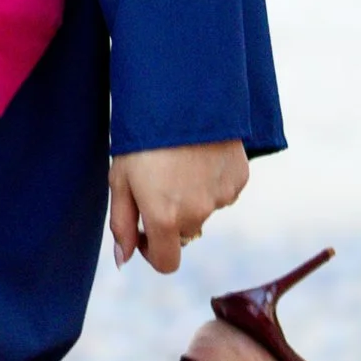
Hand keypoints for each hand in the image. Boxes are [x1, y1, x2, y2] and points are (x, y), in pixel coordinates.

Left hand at [108, 139, 248, 272]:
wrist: (182, 97)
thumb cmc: (142, 138)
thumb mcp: (120, 180)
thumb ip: (122, 224)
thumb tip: (122, 260)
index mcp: (165, 218)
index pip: (167, 263)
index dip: (151, 251)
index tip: (144, 228)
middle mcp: (197, 214)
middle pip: (184, 233)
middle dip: (170, 216)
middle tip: (158, 180)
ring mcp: (222, 197)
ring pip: (204, 210)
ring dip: (192, 197)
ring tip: (179, 162)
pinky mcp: (239, 178)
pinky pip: (223, 191)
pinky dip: (211, 181)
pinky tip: (199, 156)